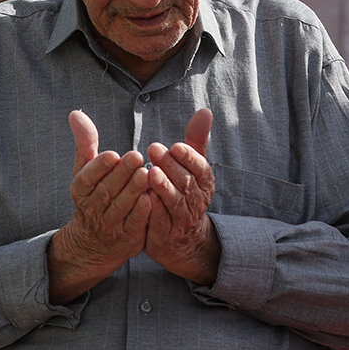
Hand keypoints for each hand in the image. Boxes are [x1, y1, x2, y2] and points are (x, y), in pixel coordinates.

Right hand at [62, 110, 152, 267]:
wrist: (95, 243)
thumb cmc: (94, 196)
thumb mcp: (85, 170)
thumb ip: (86, 143)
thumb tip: (75, 113)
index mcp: (81, 190)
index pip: (87, 178)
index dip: (99, 167)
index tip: (113, 154)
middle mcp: (92, 208)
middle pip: (107, 190)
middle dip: (122, 174)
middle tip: (137, 156)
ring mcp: (109, 224)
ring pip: (121, 206)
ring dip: (134, 190)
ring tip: (147, 174)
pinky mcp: (127, 237)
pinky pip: (134, 223)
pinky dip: (142, 212)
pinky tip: (152, 198)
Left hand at [144, 108, 219, 282]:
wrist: (180, 238)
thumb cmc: (183, 192)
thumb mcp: (191, 167)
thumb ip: (195, 140)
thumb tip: (205, 110)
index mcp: (204, 183)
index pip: (201, 169)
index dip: (190, 158)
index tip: (176, 146)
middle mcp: (196, 201)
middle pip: (186, 183)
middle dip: (171, 166)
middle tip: (154, 149)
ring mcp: (182, 219)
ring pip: (175, 202)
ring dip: (163, 187)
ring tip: (150, 173)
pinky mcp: (165, 233)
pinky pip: (161, 222)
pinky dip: (154, 211)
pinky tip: (143, 198)